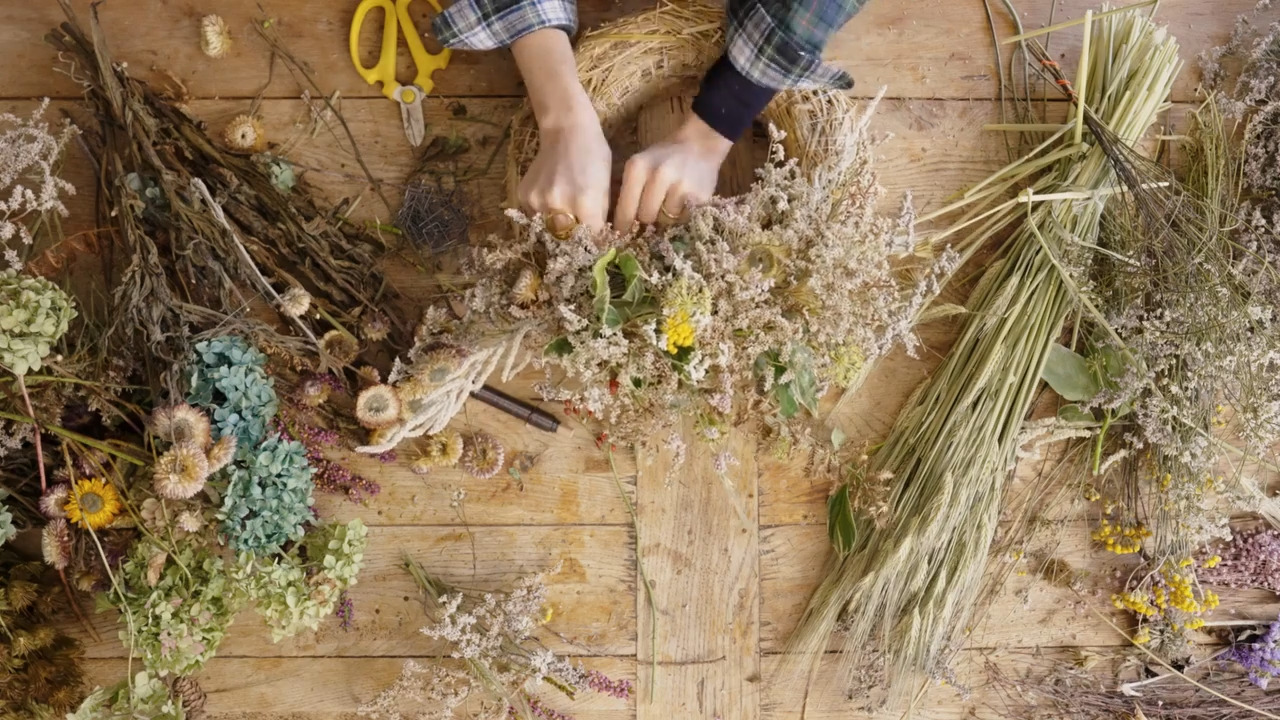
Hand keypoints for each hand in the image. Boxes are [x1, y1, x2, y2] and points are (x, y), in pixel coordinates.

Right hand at [516, 109, 610, 233]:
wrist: (566, 130)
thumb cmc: (593, 155)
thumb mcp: (605, 187)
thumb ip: (601, 217)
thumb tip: (598, 242)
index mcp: (584, 202)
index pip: (591, 239)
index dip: (596, 242)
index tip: (598, 244)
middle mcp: (559, 204)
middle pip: (567, 239)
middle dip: (575, 239)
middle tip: (580, 232)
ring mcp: (538, 200)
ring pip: (549, 230)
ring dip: (557, 228)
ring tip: (565, 213)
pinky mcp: (524, 196)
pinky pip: (534, 217)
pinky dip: (544, 215)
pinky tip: (551, 200)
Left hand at [615, 113, 733, 230]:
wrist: (700, 144)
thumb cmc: (665, 157)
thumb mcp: (641, 164)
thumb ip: (630, 191)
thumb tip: (621, 228)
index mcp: (638, 167)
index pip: (626, 208)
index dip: (623, 225)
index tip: (621, 235)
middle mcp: (659, 175)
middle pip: (645, 217)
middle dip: (648, 216)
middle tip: (654, 207)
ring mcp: (681, 187)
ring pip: (665, 220)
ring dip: (667, 216)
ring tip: (672, 199)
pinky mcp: (699, 197)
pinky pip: (684, 219)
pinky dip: (682, 214)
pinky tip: (685, 200)